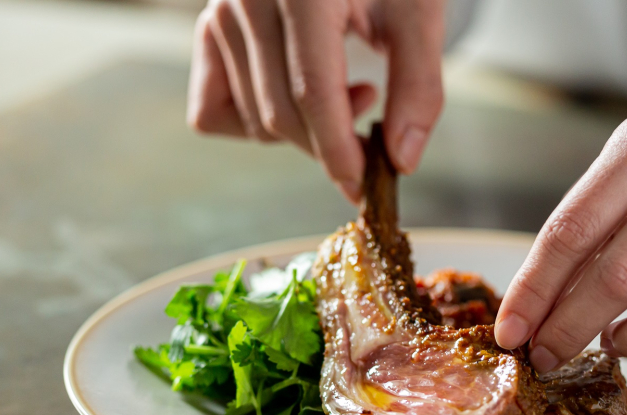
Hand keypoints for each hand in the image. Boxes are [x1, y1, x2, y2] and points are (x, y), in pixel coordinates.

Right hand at [186, 0, 444, 201]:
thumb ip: (418, 85)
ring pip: (253, 119)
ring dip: (303, 131)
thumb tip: (402, 160)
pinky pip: (213, 111)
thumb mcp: (417, 13)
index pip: (312, 91)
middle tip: (371, 126)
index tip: (363, 185)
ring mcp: (218, 12)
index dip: (338, 149)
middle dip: (329, 145)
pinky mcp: (207, 29)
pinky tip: (296, 97)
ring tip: (346, 90)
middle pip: (280, 114)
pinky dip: (256, 123)